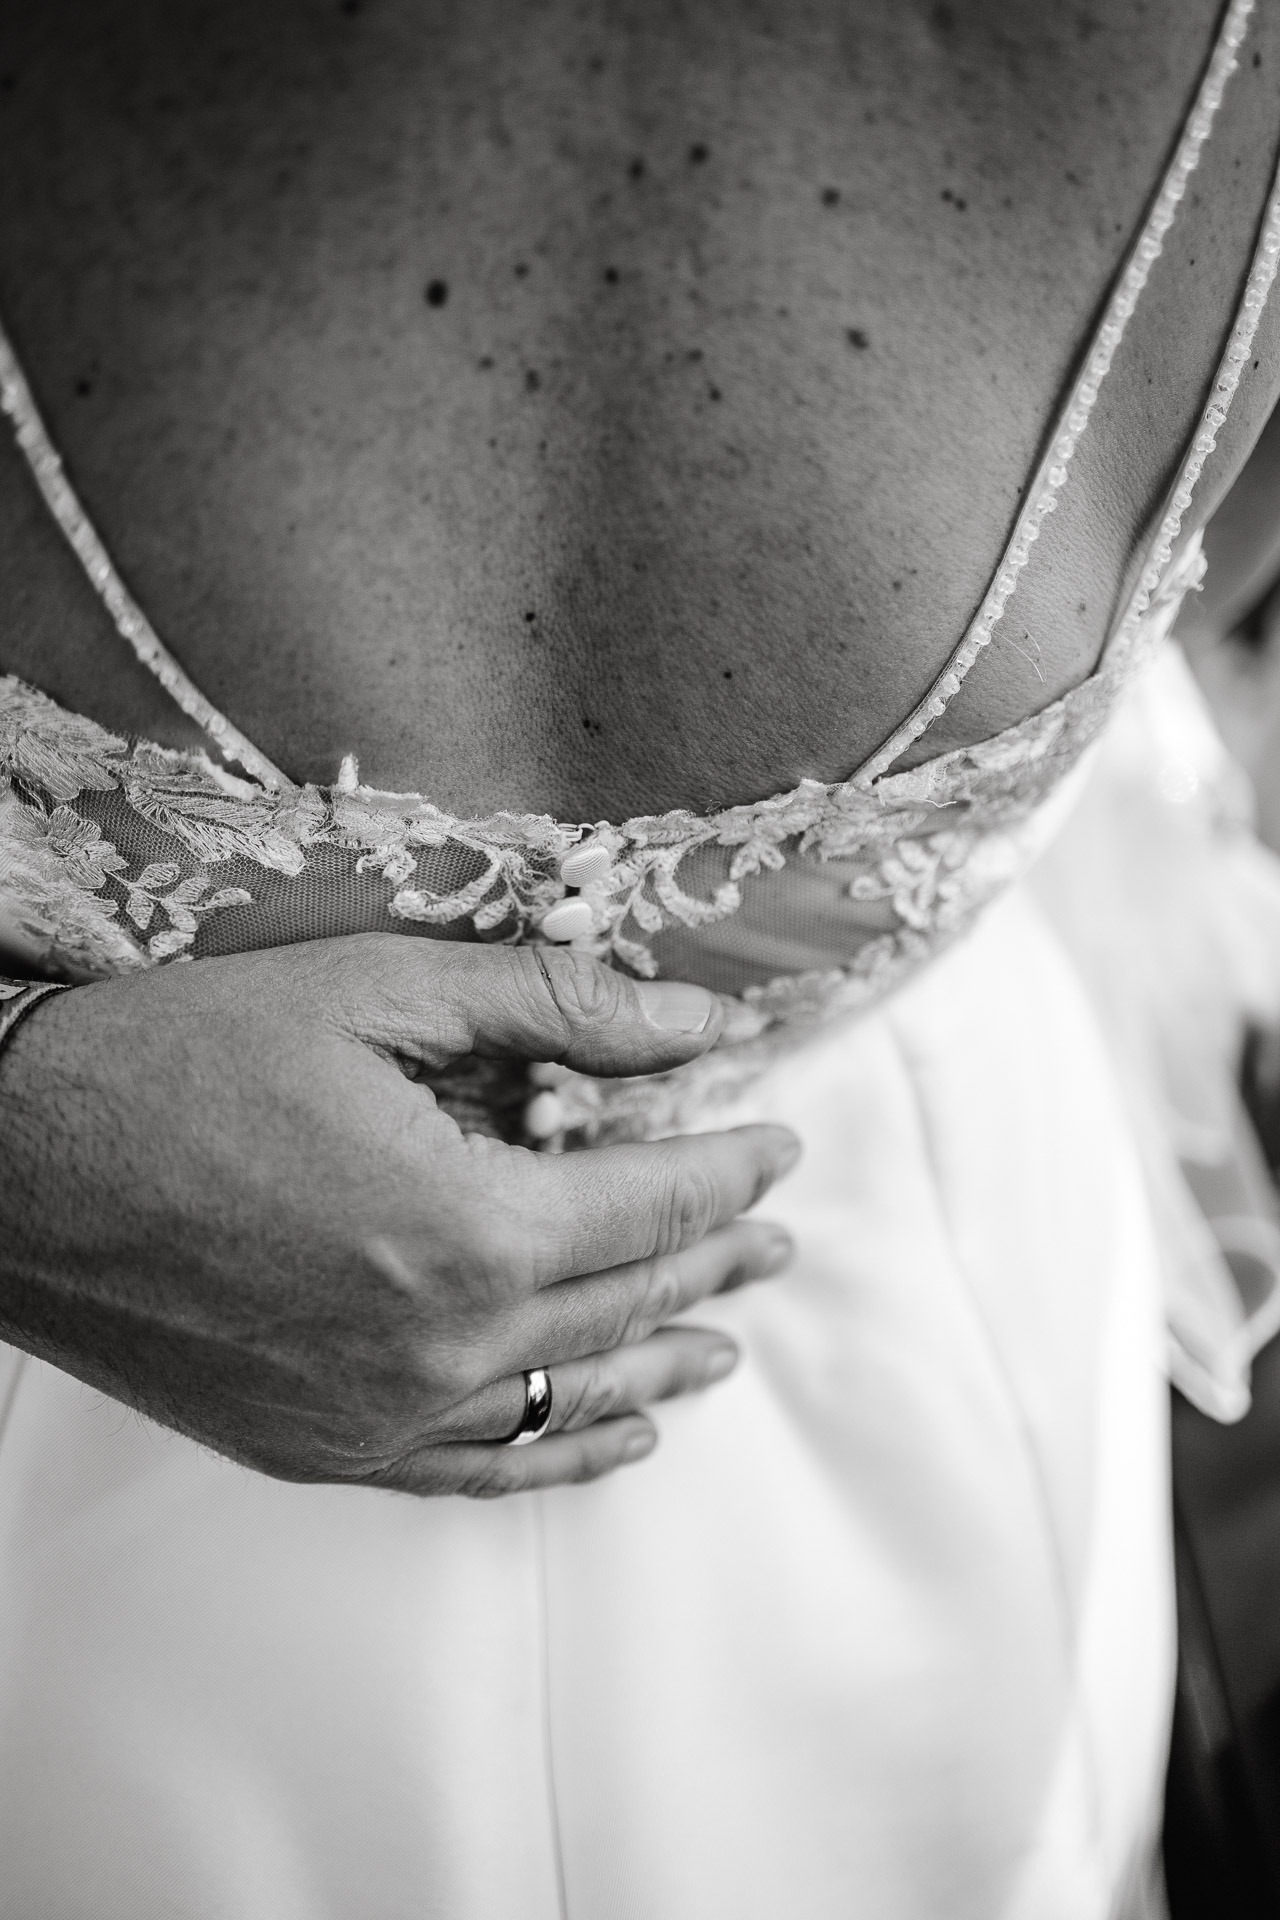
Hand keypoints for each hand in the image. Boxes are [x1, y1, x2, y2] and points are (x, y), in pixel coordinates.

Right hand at [0, 936, 797, 1495]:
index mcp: (468, 1227)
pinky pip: (476, 1471)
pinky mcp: (321, 1447)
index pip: (652, 1201)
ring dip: (662, 1362)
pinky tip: (611, 1438)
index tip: (775, 1141)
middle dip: (715, 1258)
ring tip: (725, 1340)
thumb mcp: (378, 991)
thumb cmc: (179, 1060)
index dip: (728, 1167)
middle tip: (773, 1233)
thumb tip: (692, 1016)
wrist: (9, 1168)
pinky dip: (558, 1455)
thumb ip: (554, 1004)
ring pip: (571, 1399)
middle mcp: (441, 1346)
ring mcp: (379, 1414)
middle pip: (627, 1300)